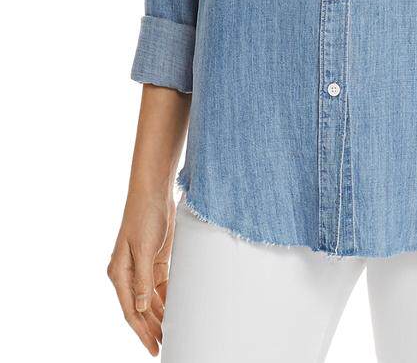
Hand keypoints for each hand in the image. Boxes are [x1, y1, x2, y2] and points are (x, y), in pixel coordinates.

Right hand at [107, 192, 175, 355]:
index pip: (131, 310)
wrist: (154, 192)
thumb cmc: (144, 216)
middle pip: (140, 308)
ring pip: (150, 299)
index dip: (141, 331)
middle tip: (164, 344)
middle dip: (151, 327)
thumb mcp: (143, 249)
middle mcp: (128, 273)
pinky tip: (174, 307)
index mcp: (120, 273)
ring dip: (159, 314)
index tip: (153, 347)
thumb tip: (141, 308)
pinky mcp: (154, 259)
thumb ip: (143, 280)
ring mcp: (141, 266)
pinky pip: (159, 285)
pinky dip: (165, 297)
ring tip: (171, 331)